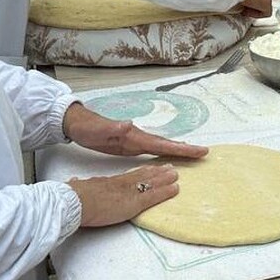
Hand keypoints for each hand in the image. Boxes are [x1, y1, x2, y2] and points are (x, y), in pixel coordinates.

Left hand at [62, 102, 208, 157]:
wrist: (76, 122)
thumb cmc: (87, 128)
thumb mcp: (98, 129)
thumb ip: (113, 127)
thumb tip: (130, 124)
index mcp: (134, 136)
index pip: (162, 143)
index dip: (181, 148)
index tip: (200, 150)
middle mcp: (138, 137)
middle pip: (167, 144)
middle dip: (185, 149)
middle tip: (204, 153)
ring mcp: (134, 141)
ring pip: (161, 147)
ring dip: (177, 151)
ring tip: (192, 154)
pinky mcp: (128, 146)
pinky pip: (151, 151)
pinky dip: (163, 153)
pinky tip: (166, 157)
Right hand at [68, 163, 180, 226]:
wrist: (75, 201)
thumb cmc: (74, 197)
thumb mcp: (77, 187)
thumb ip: (80, 185)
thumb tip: (74, 181)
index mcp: (108, 182)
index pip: (128, 175)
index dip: (140, 172)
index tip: (149, 168)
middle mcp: (122, 184)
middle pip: (143, 176)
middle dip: (157, 172)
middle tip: (169, 167)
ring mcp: (130, 192)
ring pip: (151, 183)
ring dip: (165, 179)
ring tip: (176, 174)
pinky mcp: (134, 202)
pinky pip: (153, 196)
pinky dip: (166, 192)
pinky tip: (175, 188)